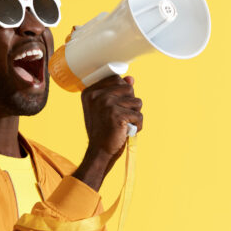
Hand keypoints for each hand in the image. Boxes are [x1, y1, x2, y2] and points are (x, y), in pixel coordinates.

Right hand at [72, 75, 143, 191]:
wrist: (99, 151)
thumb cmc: (103, 130)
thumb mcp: (107, 107)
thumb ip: (117, 91)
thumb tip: (130, 78)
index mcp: (90, 92)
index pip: (116, 79)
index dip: (122, 93)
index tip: (114, 108)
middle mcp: (97, 96)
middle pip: (129, 88)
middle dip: (130, 104)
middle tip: (119, 118)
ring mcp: (106, 104)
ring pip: (137, 101)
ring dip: (134, 115)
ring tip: (122, 125)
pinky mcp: (117, 115)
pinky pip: (139, 116)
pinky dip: (137, 126)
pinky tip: (126, 132)